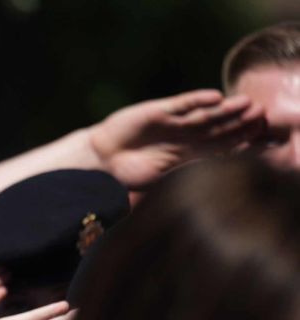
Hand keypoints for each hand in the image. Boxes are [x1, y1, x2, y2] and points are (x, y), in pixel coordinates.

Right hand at [88, 89, 264, 188]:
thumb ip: (186, 174)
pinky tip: (215, 97)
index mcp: (187, 155)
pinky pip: (182, 103)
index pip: (219, 146)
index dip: (239, 141)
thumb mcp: (162, 180)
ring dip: (226, 109)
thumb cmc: (126, 176)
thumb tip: (215, 175)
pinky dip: (197, 100)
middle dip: (239, 122)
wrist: (99, 163)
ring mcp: (172, 122)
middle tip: (260, 115)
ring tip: (246, 103)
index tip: (260, 139)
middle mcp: (184, 136)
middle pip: (218, 127)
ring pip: (205, 114)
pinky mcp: (158, 111)